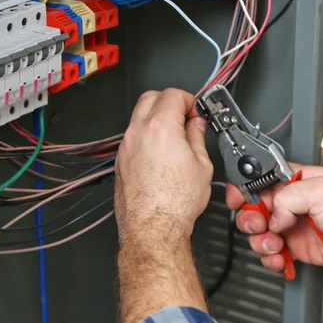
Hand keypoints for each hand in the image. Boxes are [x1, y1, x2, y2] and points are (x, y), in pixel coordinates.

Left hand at [115, 88, 213, 246]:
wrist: (153, 228)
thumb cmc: (175, 203)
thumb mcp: (201, 165)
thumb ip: (197, 137)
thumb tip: (196, 125)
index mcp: (160, 127)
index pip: (173, 94)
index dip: (189, 100)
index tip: (196, 112)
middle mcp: (138, 132)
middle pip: (150, 97)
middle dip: (169, 102)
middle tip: (185, 118)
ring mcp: (126, 147)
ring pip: (138, 117)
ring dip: (156, 119)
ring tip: (174, 138)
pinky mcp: (120, 162)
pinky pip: (132, 138)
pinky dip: (146, 137)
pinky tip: (161, 155)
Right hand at [226, 164, 322, 271]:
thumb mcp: (319, 192)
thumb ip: (287, 198)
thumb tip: (273, 216)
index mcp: (292, 180)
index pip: (257, 179)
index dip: (243, 189)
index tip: (239, 200)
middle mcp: (289, 202)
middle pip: (252, 209)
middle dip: (250, 220)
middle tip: (260, 227)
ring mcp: (290, 225)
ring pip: (258, 234)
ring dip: (261, 242)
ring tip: (276, 245)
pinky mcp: (294, 247)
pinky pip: (271, 253)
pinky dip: (270, 259)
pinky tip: (280, 258)